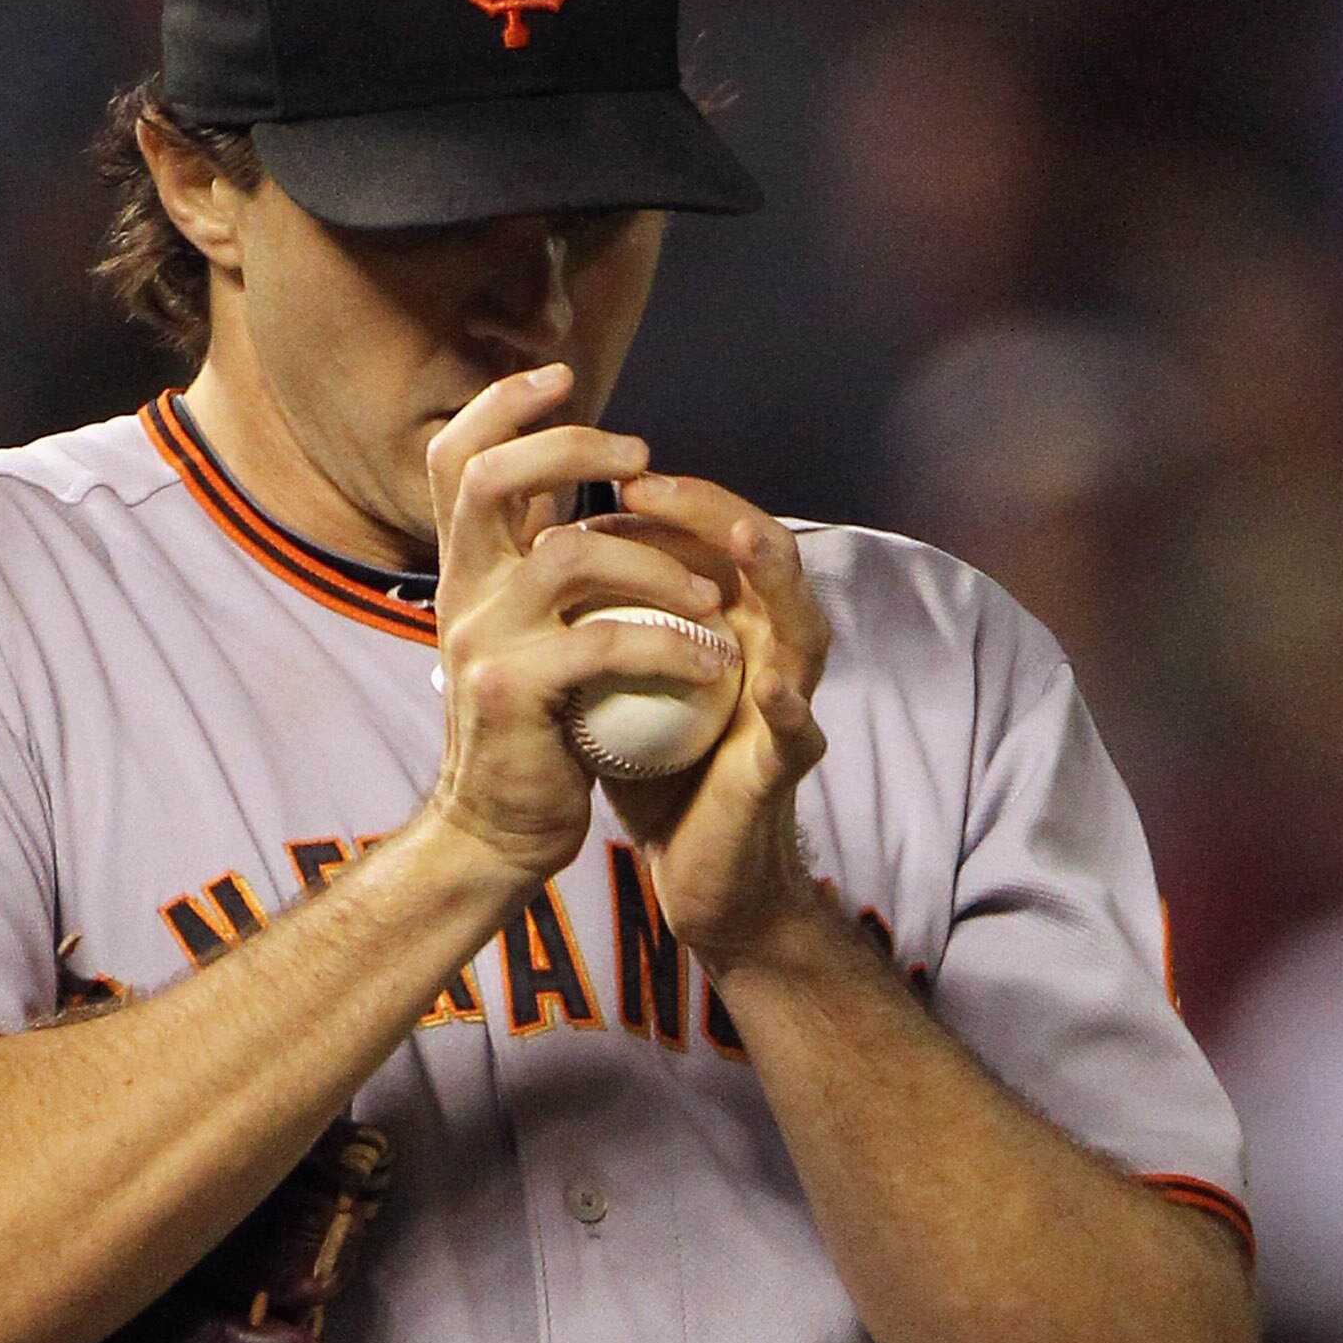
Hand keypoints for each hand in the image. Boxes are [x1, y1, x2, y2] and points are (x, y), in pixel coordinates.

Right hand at [423, 367, 738, 888]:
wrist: (496, 833)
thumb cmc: (533, 734)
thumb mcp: (524, 636)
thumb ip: (537, 569)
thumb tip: (564, 494)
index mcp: (465, 572)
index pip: (457, 458)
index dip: (502, 405)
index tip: (564, 379)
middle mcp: (459, 594)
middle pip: (488, 478)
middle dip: (571, 450)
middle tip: (643, 460)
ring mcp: (480, 641)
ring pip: (566, 555)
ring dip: (653, 563)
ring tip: (709, 595)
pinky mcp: (511, 694)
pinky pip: (602, 643)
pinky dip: (669, 646)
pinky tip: (711, 661)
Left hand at [582, 478, 830, 971]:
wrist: (694, 868)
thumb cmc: (656, 768)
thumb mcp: (616, 682)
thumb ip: (599, 619)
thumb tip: (539, 547)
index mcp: (728, 623)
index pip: (710, 537)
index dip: (668, 501)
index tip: (608, 474)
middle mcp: (768, 649)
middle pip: (760, 557)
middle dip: (710, 512)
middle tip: (648, 486)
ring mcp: (786, 705)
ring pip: (803, 625)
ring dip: (775, 580)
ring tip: (744, 540)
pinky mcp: (784, 768)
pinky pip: (798, 734)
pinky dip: (791, 709)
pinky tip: (771, 688)